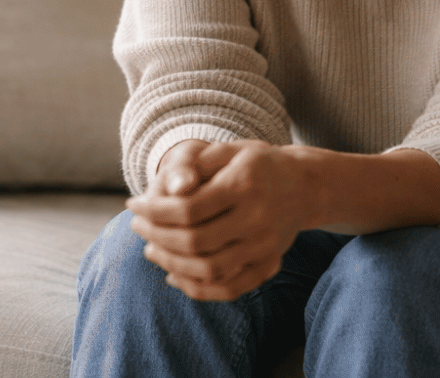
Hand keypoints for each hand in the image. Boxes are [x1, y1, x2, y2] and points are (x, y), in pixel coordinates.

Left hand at [128, 140, 320, 301]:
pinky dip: (198, 289)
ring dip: (172, 264)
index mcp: (243, 185)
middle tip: (137, 226)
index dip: (153, 210)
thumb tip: (172, 188)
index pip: (188, 209)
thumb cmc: (257, 164)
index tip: (134, 205)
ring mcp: (265, 247)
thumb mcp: (228, 150)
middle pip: (195, 242)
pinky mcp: (268, 265)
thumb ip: (196, 164)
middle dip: (157, 236)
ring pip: (210, 270)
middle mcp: (257, 219)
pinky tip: (174, 275)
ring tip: (151, 248)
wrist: (305, 185)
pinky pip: (230, 288)